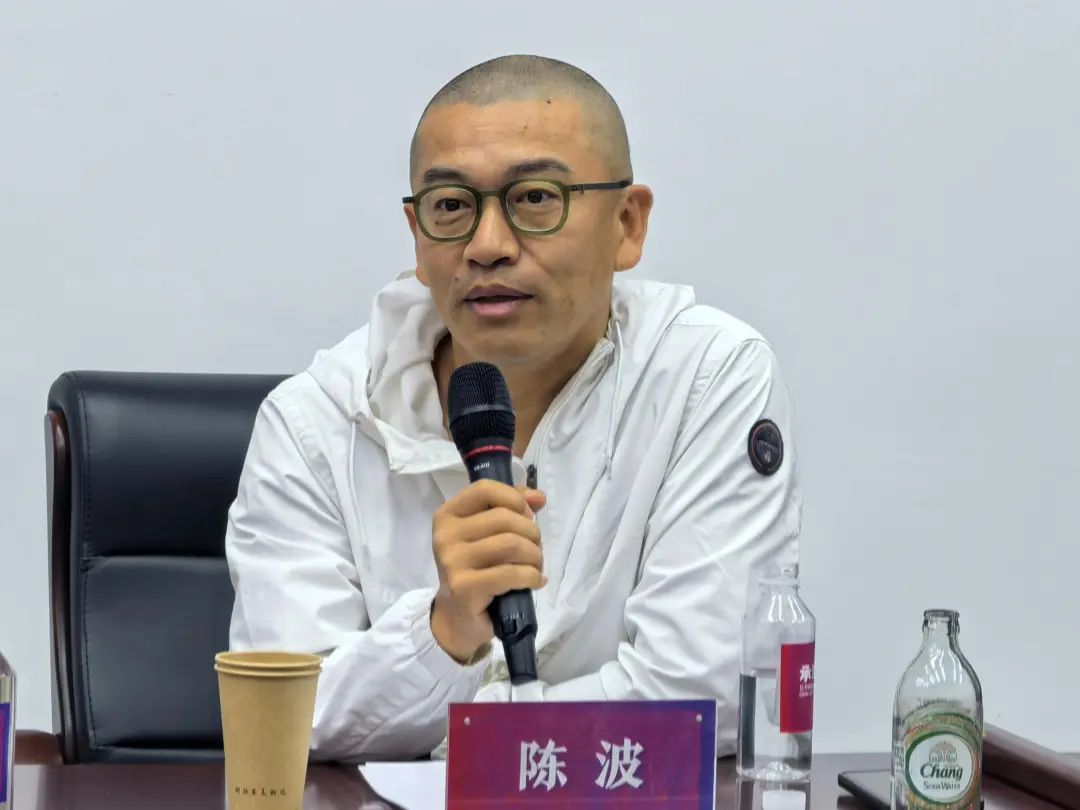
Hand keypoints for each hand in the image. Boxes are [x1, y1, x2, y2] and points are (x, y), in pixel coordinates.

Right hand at [430, 479, 546, 662]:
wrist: (458, 618)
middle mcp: (445, 535)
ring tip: (535, 567)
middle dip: (532, 533)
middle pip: (504, 518)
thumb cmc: (476, 570)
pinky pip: (511, 573)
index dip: (515, 498)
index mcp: (448, 515)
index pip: (485, 489)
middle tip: (535, 550)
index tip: (529, 514)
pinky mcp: (464, 588)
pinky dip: (531, 576)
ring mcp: (453, 562)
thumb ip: (511, 509)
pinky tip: (534, 581)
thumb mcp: (488, 535)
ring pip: (511, 544)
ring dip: (534, 556)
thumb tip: (538, 497)